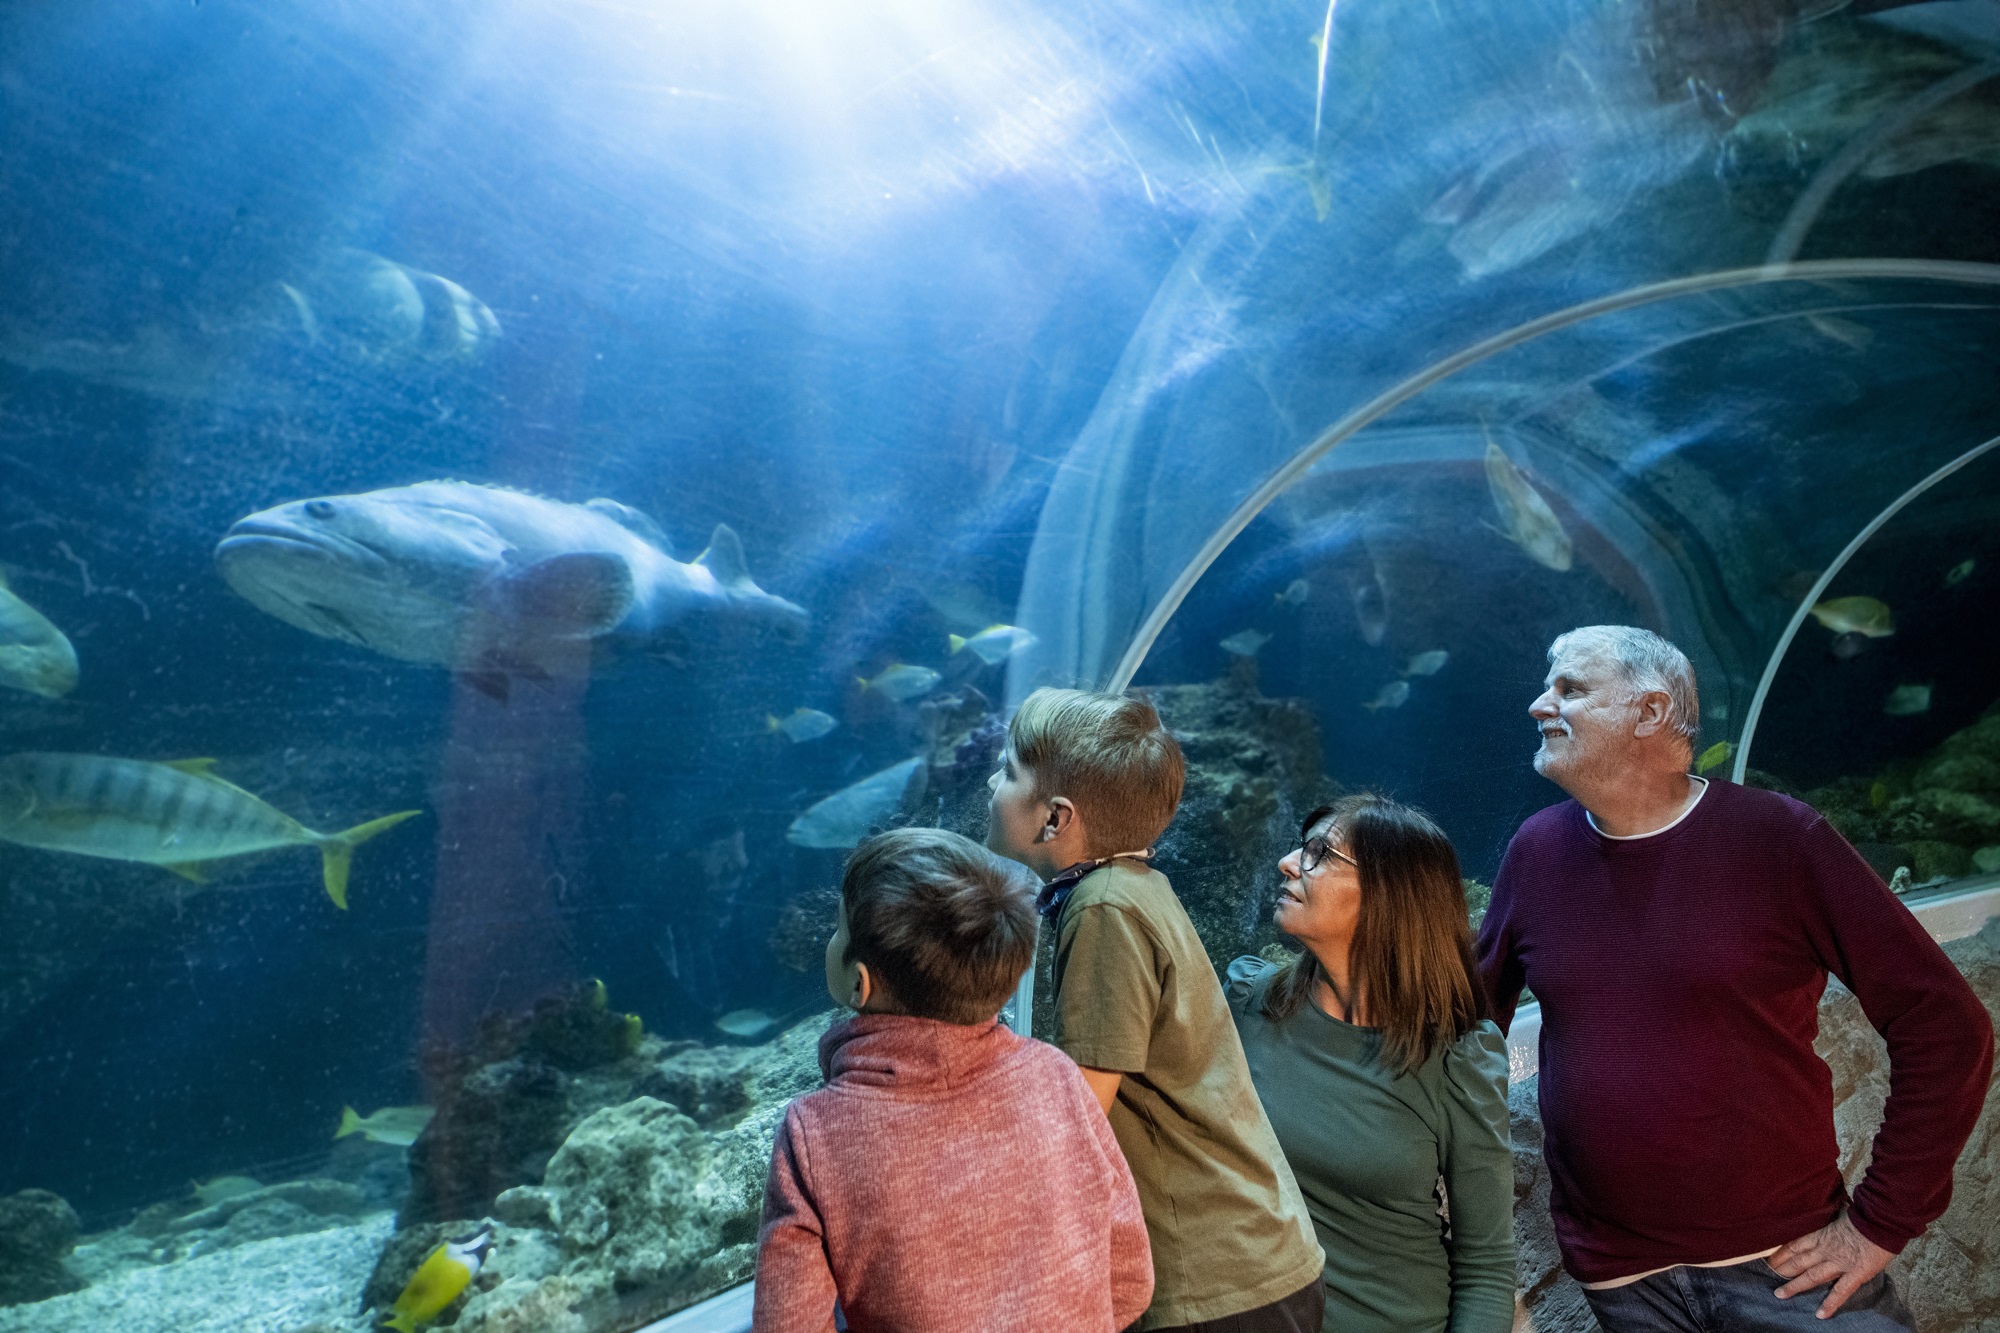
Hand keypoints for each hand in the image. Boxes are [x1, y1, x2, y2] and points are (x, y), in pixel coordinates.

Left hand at [1768, 1214, 1895, 1318]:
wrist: (1881, 1219)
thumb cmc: (1865, 1213)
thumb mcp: (1839, 1212)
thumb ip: (1830, 1220)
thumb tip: (1825, 1214)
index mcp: (1822, 1234)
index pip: (1795, 1244)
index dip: (1780, 1252)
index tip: (1768, 1258)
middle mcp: (1826, 1249)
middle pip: (1798, 1261)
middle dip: (1782, 1269)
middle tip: (1766, 1275)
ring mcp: (1839, 1263)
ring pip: (1811, 1276)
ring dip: (1795, 1286)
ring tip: (1780, 1295)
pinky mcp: (1856, 1274)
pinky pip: (1841, 1291)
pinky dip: (1830, 1303)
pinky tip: (1820, 1314)